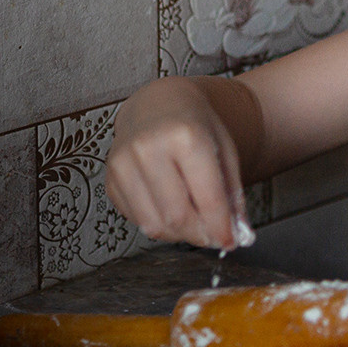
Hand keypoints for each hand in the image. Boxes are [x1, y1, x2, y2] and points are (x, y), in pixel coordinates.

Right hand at [105, 78, 247, 249]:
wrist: (159, 105)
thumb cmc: (196, 127)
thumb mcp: (225, 150)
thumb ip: (232, 194)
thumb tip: (238, 234)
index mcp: (185, 137)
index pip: (207, 198)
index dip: (221, 227)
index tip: (231, 242)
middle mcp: (149, 149)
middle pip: (177, 216)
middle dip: (200, 235)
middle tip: (213, 236)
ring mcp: (124, 164)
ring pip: (153, 225)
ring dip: (178, 235)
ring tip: (193, 223)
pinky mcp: (110, 179)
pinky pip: (135, 219)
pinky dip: (157, 225)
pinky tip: (170, 210)